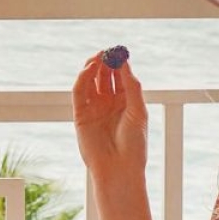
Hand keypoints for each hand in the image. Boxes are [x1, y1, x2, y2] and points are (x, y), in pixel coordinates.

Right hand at [71, 51, 160, 219]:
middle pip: (104, 76)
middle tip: (107, 51)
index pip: (120, 76)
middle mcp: (109, 103)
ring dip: (93, 67)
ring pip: (90, 81)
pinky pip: (79, 92)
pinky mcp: (80, 115)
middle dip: (105, 62)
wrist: (119, 169)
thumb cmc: (134, 144)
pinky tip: (90, 69)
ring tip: (98, 57)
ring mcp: (94, 108)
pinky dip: (83, 79)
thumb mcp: (138, 112)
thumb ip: (131, 87)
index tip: (119, 50)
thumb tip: (125, 63)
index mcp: (126, 102)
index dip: (119, 63)